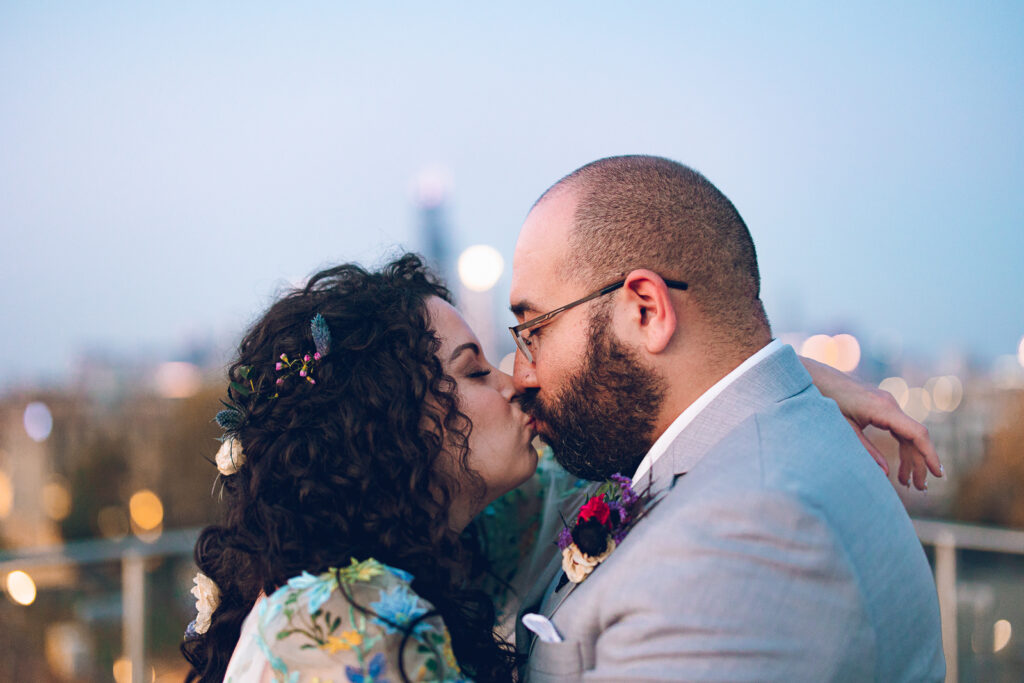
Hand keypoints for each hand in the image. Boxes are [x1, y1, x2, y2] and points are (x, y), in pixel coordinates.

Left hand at [800, 357, 941, 489]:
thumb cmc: (826, 400)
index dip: (929, 454)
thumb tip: (885, 473)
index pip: (917, 433)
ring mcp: (887, 405)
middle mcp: (890, 404)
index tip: (938, 473)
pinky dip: (901, 448)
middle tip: (920, 489)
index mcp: (883, 409)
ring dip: (910, 458)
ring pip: (907, 435)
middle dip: (919, 463)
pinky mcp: (880, 407)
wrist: (815, 377)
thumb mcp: (844, 429)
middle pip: (915, 437)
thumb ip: (865, 451)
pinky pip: (898, 429)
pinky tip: (898, 467)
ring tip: (908, 483)